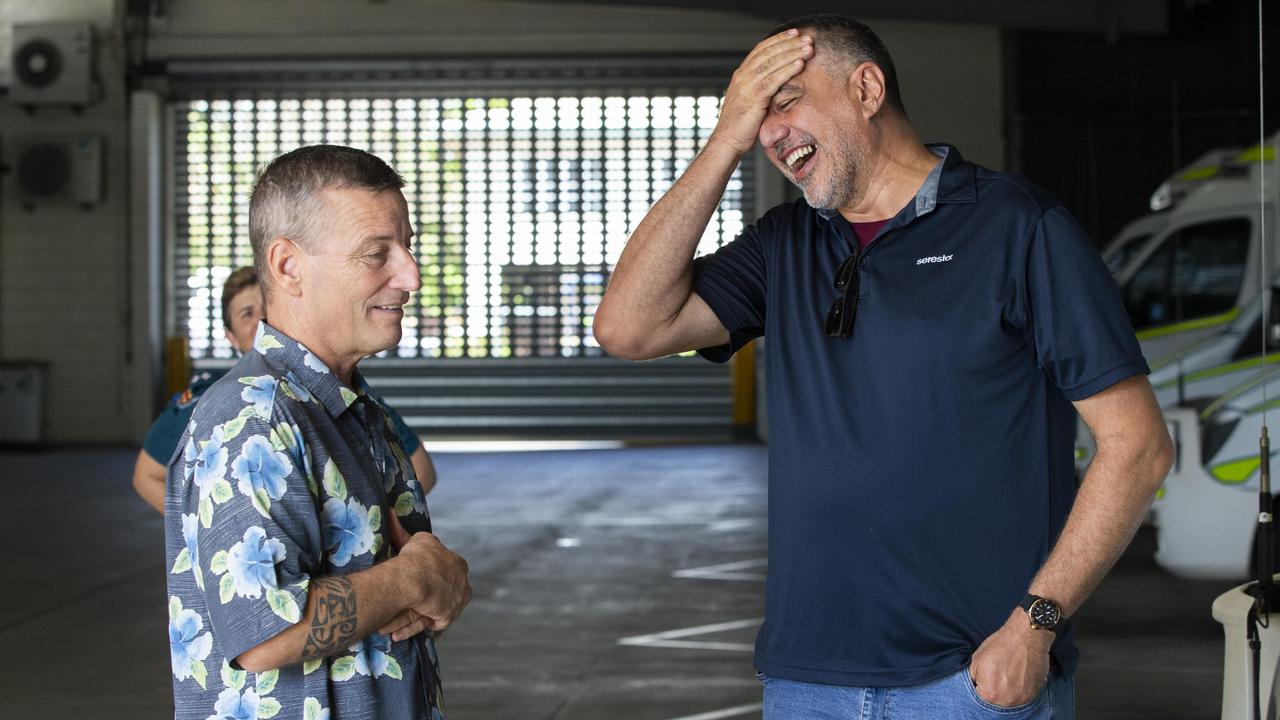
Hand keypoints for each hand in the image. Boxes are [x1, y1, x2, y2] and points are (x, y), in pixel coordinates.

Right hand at [380, 512, 471, 640]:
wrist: (416, 578)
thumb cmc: (417, 556)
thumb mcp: (419, 540)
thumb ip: (409, 534)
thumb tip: (391, 513)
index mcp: (459, 565)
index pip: (449, 572)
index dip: (434, 577)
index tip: (420, 582)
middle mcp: (462, 584)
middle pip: (445, 594)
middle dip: (430, 600)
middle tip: (411, 604)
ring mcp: (456, 602)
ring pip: (436, 611)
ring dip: (415, 618)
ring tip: (395, 625)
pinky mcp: (447, 616)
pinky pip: (432, 625)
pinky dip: (416, 628)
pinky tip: (403, 632)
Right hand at [709, 29, 813, 155]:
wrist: (727, 141)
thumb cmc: (740, 125)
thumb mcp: (748, 100)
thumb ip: (759, 88)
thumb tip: (776, 82)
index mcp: (741, 74)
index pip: (761, 49)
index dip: (778, 40)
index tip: (794, 34)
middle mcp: (742, 76)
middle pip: (768, 52)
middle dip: (789, 43)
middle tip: (806, 37)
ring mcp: (747, 86)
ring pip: (772, 63)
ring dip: (792, 53)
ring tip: (808, 48)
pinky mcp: (754, 98)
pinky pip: (774, 80)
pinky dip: (788, 70)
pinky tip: (800, 64)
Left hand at [968, 609, 1052, 707]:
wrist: (1027, 636)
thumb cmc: (1001, 645)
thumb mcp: (976, 660)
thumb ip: (973, 678)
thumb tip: (975, 686)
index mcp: (990, 694)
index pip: (980, 696)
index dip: (981, 685)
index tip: (985, 676)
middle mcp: (1008, 700)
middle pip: (995, 701)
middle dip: (994, 689)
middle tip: (998, 674)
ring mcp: (1023, 698)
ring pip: (1009, 700)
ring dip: (1007, 691)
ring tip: (1008, 673)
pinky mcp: (1034, 693)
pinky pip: (1022, 696)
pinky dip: (1019, 689)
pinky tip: (1018, 675)